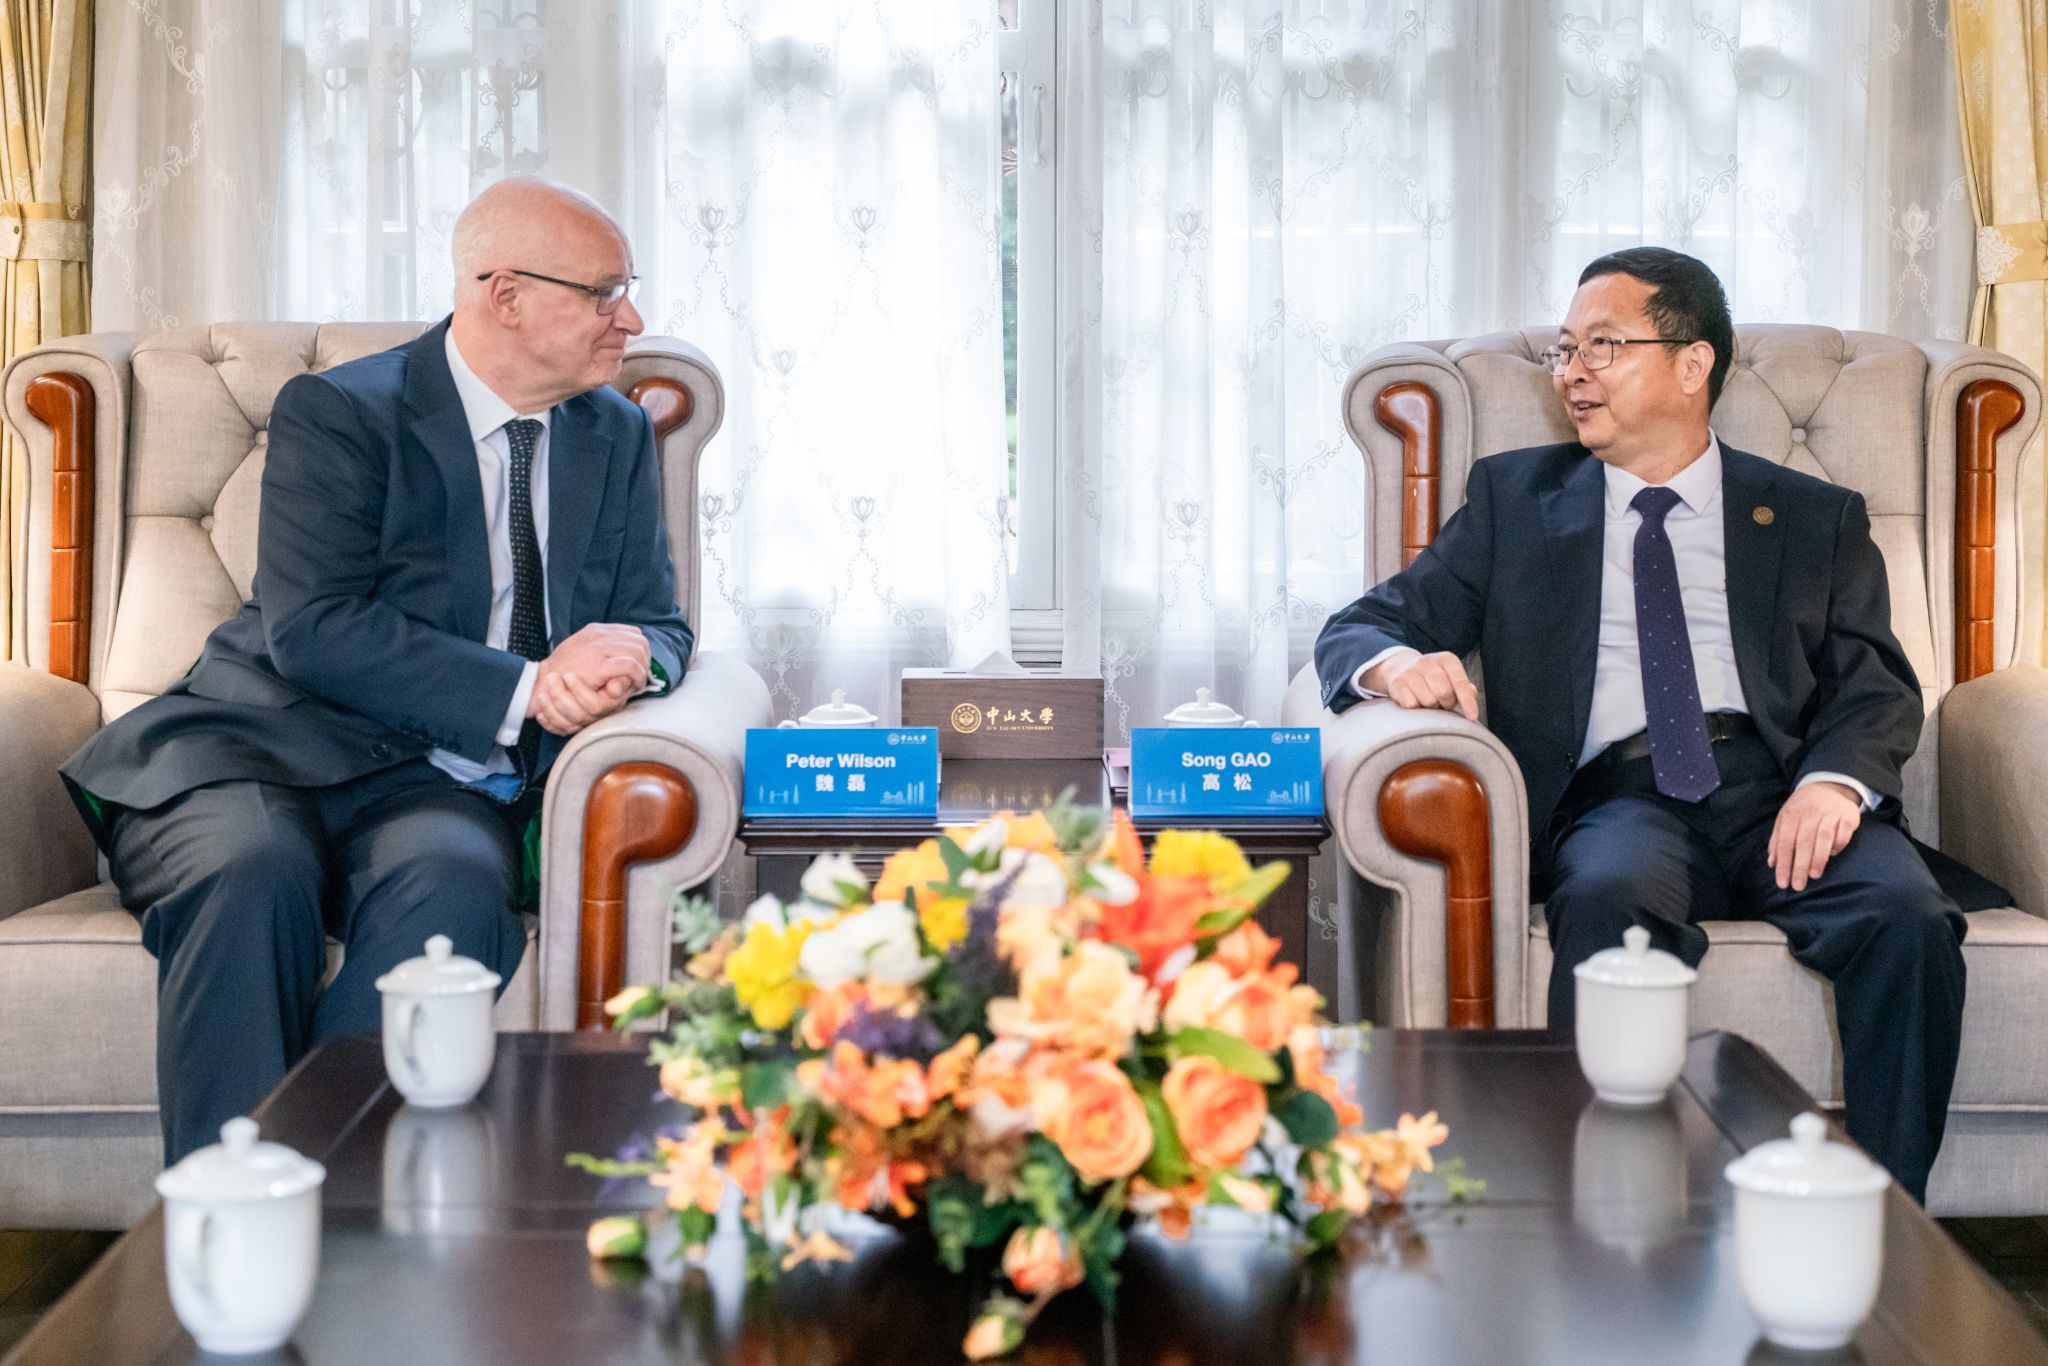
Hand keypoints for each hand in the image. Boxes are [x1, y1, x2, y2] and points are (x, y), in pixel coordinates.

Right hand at [528, 624, 649, 735]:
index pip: (632, 633)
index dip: (640, 649)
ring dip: (643, 668)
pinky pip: (630, 666)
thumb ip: (602, 650)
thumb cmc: (562, 672)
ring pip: (637, 652)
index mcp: (595, 630)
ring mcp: (599, 648)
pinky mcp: (599, 665)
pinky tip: (634, 685)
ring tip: (637, 683)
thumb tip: (623, 655)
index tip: (639, 664)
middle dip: (645, 659)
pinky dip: (637, 676)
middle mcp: (599, 635)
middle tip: (641, 676)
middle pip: (639, 641)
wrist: (544, 682)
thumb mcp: (581, 652)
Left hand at [531, 665, 635, 735]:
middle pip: (578, 716)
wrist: (600, 676)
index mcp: (610, 705)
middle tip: (552, 677)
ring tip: (542, 693)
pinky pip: (558, 730)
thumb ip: (620, 679)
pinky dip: (547, 722)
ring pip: (567, 724)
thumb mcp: (618, 672)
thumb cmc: (608, 672)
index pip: (596, 706)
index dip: (580, 691)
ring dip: (551, 709)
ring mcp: (584, 723)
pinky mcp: (571, 727)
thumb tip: (615, 688)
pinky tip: (540, 713)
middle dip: (560, 696)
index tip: (569, 675)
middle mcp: (597, 717)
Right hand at [1366, 649, 1478, 721]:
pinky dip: (1415, 708)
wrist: (1401, 667)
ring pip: (1428, 701)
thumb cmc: (1434, 678)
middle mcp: (1428, 661)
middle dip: (1446, 703)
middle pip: (1444, 693)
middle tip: (1442, 702)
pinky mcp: (1397, 683)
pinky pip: (1412, 705)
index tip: (1472, 717)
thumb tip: (1472, 693)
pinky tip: (1414, 700)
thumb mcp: (1451, 677)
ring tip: (1428, 700)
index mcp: (1446, 659)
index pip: (1460, 682)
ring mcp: (1411, 671)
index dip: (1468, 701)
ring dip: (1430, 707)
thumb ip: (1464, 687)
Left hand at [1767, 782, 1861, 891]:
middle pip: (1803, 842)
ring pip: (1823, 838)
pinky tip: (1832, 855)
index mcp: (1792, 814)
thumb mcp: (1785, 819)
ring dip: (1818, 858)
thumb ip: (1777, 840)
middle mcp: (1810, 813)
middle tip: (1797, 885)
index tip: (1782, 883)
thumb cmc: (1802, 809)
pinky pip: (1843, 833)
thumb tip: (1772, 863)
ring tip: (1814, 876)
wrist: (1828, 786)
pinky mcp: (1848, 815)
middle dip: (1800, 866)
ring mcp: (1830, 813)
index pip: (1785, 842)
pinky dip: (1838, 845)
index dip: (1784, 864)